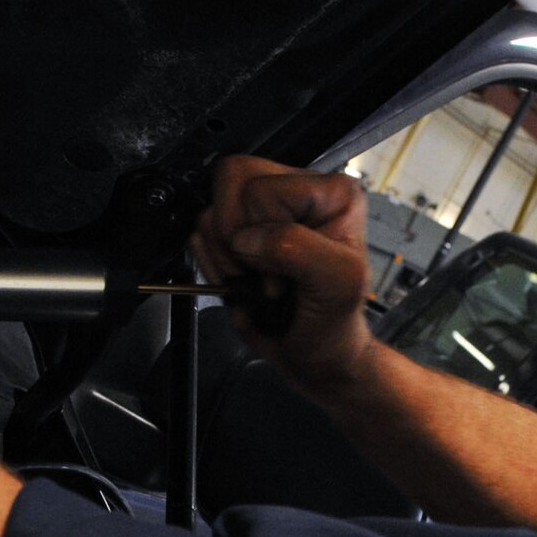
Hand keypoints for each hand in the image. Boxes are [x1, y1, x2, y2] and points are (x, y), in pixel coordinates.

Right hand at [191, 155, 374, 395]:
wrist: (314, 354)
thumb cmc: (334, 320)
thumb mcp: (337, 282)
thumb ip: (296, 247)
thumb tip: (248, 237)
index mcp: (329, 192)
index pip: (263, 189)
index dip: (264, 234)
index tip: (286, 272)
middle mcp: (295, 191)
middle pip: (230, 182)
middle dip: (238, 240)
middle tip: (266, 274)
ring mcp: (260, 212)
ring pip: (210, 212)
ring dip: (226, 258)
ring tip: (257, 281)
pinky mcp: (235, 233)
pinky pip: (199, 234)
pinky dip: (214, 267)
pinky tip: (243, 281)